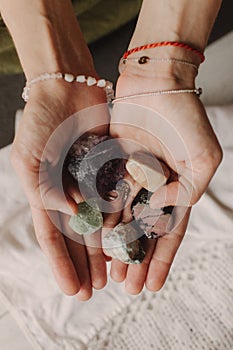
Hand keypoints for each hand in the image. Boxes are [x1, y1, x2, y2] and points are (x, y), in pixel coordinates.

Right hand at [11, 79, 109, 299]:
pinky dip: (122, 220)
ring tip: (114, 274)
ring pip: (100, 224)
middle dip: (85, 264)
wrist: (66, 88)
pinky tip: (129, 239)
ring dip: (105, 249)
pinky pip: (118, 200)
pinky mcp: (110, 170)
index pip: (53, 238)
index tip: (72, 290)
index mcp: (45, 194)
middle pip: (78, 237)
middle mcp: (69, 194)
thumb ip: (44, 190)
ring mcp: (90, 184)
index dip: (61, 265)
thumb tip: (70, 216)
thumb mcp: (29, 158)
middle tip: (95, 291)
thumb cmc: (40, 121)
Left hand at [109, 63, 221, 293]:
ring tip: (111, 271)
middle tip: (127, 286)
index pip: (170, 232)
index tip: (152, 285)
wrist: (155, 81)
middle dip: (137, 259)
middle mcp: (156, 186)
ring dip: (118, 245)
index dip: (162, 260)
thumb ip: (189, 189)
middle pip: (144, 231)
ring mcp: (134, 177)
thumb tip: (162, 208)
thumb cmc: (185, 116)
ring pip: (123, 218)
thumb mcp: (203, 156)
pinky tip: (97, 239)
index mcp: (180, 187)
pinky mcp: (113, 164)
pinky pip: (106, 195)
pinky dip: (102, 217)